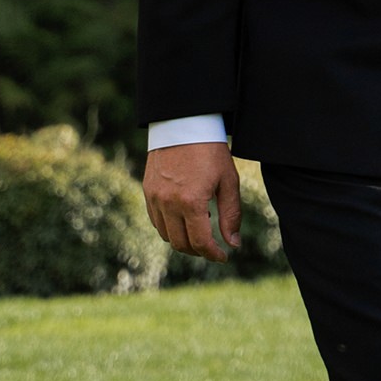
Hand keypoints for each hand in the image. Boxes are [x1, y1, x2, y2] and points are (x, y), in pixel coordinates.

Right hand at [143, 141, 241, 259]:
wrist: (184, 123)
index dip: (213, 254)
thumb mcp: (228, 181)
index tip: (223, 257)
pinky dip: (169, 227)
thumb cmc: (211, 151)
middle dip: (199, 250)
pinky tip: (183, 218)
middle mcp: (169, 203)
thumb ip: (231, 215)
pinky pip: (156, 220)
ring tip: (199, 230)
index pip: (200, 242)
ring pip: (166, 235)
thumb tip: (233, 244)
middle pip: (181, 244)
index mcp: (191, 202)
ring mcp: (155, 198)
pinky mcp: (147, 191)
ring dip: (183, 240)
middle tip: (212, 246)